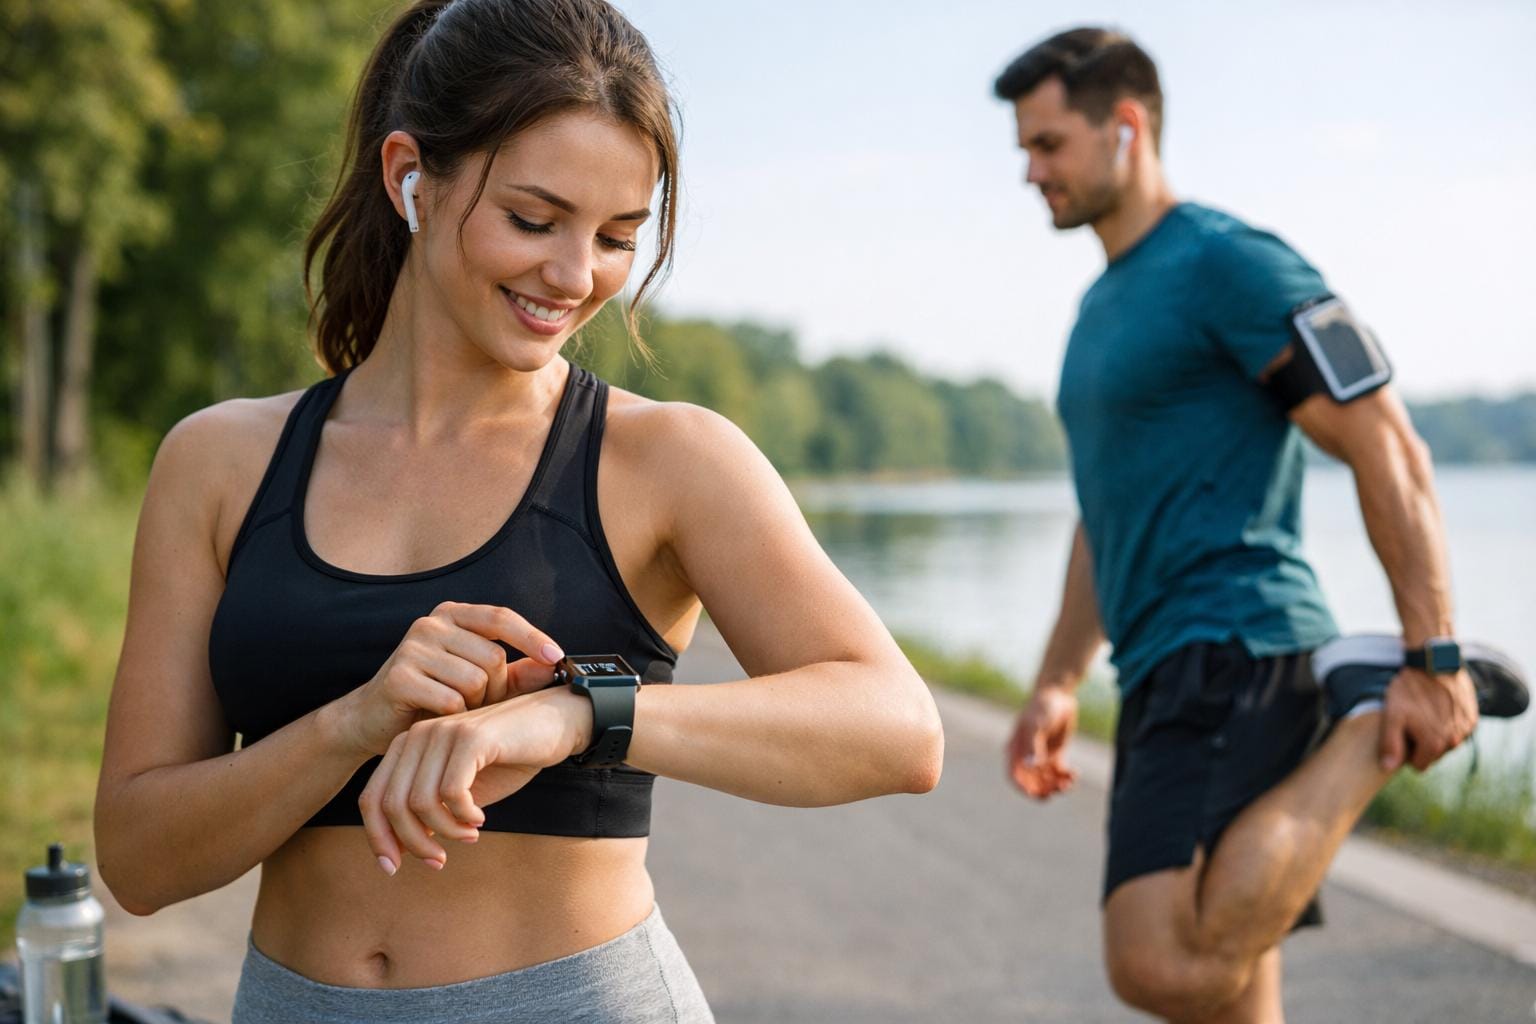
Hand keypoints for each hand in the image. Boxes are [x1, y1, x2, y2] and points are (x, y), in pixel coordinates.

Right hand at [331, 601, 565, 759]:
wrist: (372, 720)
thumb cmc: (433, 698)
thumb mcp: (479, 682)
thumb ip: (516, 673)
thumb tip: (556, 664)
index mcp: (453, 616)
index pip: (501, 618)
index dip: (532, 637)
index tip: (557, 658)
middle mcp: (431, 623)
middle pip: (493, 657)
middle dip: (497, 689)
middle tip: (480, 705)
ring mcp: (413, 647)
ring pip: (475, 681)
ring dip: (476, 706)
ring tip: (458, 711)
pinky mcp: (400, 676)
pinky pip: (451, 701)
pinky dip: (455, 717)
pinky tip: (440, 719)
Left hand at [359, 687, 592, 872]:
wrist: (559, 722)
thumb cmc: (511, 758)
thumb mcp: (462, 792)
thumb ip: (430, 812)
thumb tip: (399, 848)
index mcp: (410, 744)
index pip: (372, 797)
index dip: (378, 838)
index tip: (393, 867)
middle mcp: (420, 733)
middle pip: (391, 803)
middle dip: (412, 843)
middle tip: (439, 860)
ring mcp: (445, 732)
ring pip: (419, 802)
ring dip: (444, 831)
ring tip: (469, 836)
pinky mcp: (472, 737)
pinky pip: (452, 792)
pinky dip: (464, 816)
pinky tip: (481, 818)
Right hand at [1005, 683, 1078, 799]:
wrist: (1058, 695)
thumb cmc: (1042, 707)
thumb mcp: (1037, 725)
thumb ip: (1033, 746)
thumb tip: (1031, 767)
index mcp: (1016, 749)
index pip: (1015, 775)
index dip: (1023, 788)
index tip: (1036, 795)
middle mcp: (1026, 755)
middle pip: (1032, 782)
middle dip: (1044, 788)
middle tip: (1058, 788)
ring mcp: (1041, 756)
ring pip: (1046, 780)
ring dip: (1057, 785)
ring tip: (1069, 782)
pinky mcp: (1054, 754)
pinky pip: (1058, 773)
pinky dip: (1066, 777)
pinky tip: (1075, 773)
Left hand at [1379, 666, 1477, 771]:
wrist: (1433, 663)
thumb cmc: (1409, 690)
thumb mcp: (1392, 715)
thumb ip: (1390, 744)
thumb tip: (1388, 768)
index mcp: (1434, 745)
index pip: (1418, 765)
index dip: (1407, 752)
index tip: (1402, 733)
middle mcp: (1454, 742)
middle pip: (1433, 755)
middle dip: (1421, 744)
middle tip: (1412, 721)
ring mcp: (1465, 730)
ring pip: (1445, 744)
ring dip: (1435, 734)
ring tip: (1423, 713)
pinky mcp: (1472, 718)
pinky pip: (1457, 731)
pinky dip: (1447, 724)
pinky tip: (1437, 708)